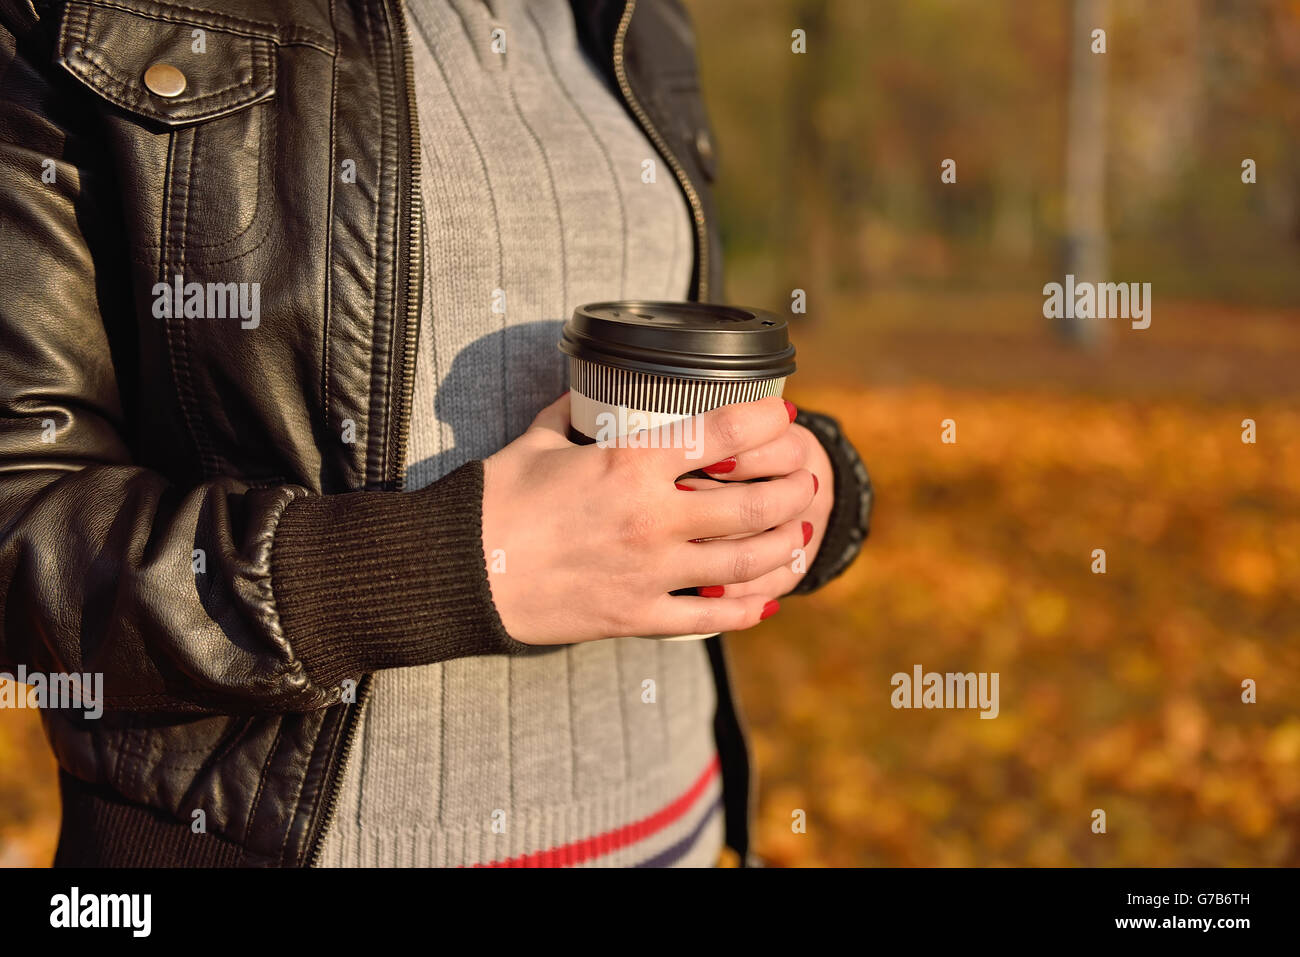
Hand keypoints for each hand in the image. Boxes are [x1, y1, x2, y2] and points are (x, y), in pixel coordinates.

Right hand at [480, 394, 817, 644]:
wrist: (458, 573)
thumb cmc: (494, 502)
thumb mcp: (537, 441)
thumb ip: (572, 412)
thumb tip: (586, 391)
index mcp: (630, 464)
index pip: (725, 434)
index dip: (768, 422)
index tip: (784, 417)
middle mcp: (652, 518)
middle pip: (753, 505)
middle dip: (793, 490)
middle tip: (804, 480)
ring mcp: (649, 572)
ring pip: (744, 563)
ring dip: (784, 547)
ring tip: (799, 534)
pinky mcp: (636, 616)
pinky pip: (708, 618)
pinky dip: (745, 610)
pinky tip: (763, 601)